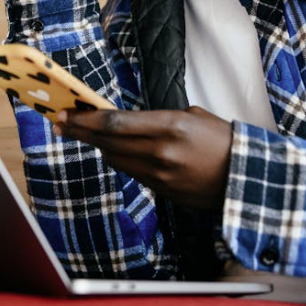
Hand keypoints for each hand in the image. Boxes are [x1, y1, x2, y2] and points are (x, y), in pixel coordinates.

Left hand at [53, 106, 231, 210]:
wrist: (245, 178)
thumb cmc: (223, 141)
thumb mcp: (194, 115)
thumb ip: (159, 118)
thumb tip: (132, 121)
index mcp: (170, 126)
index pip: (115, 122)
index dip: (85, 119)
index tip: (66, 114)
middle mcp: (160, 151)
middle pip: (107, 142)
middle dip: (80, 131)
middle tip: (60, 123)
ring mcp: (159, 175)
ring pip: (114, 159)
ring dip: (97, 146)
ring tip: (83, 134)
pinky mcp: (161, 191)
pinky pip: (131, 173)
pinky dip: (118, 160)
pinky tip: (111, 151)